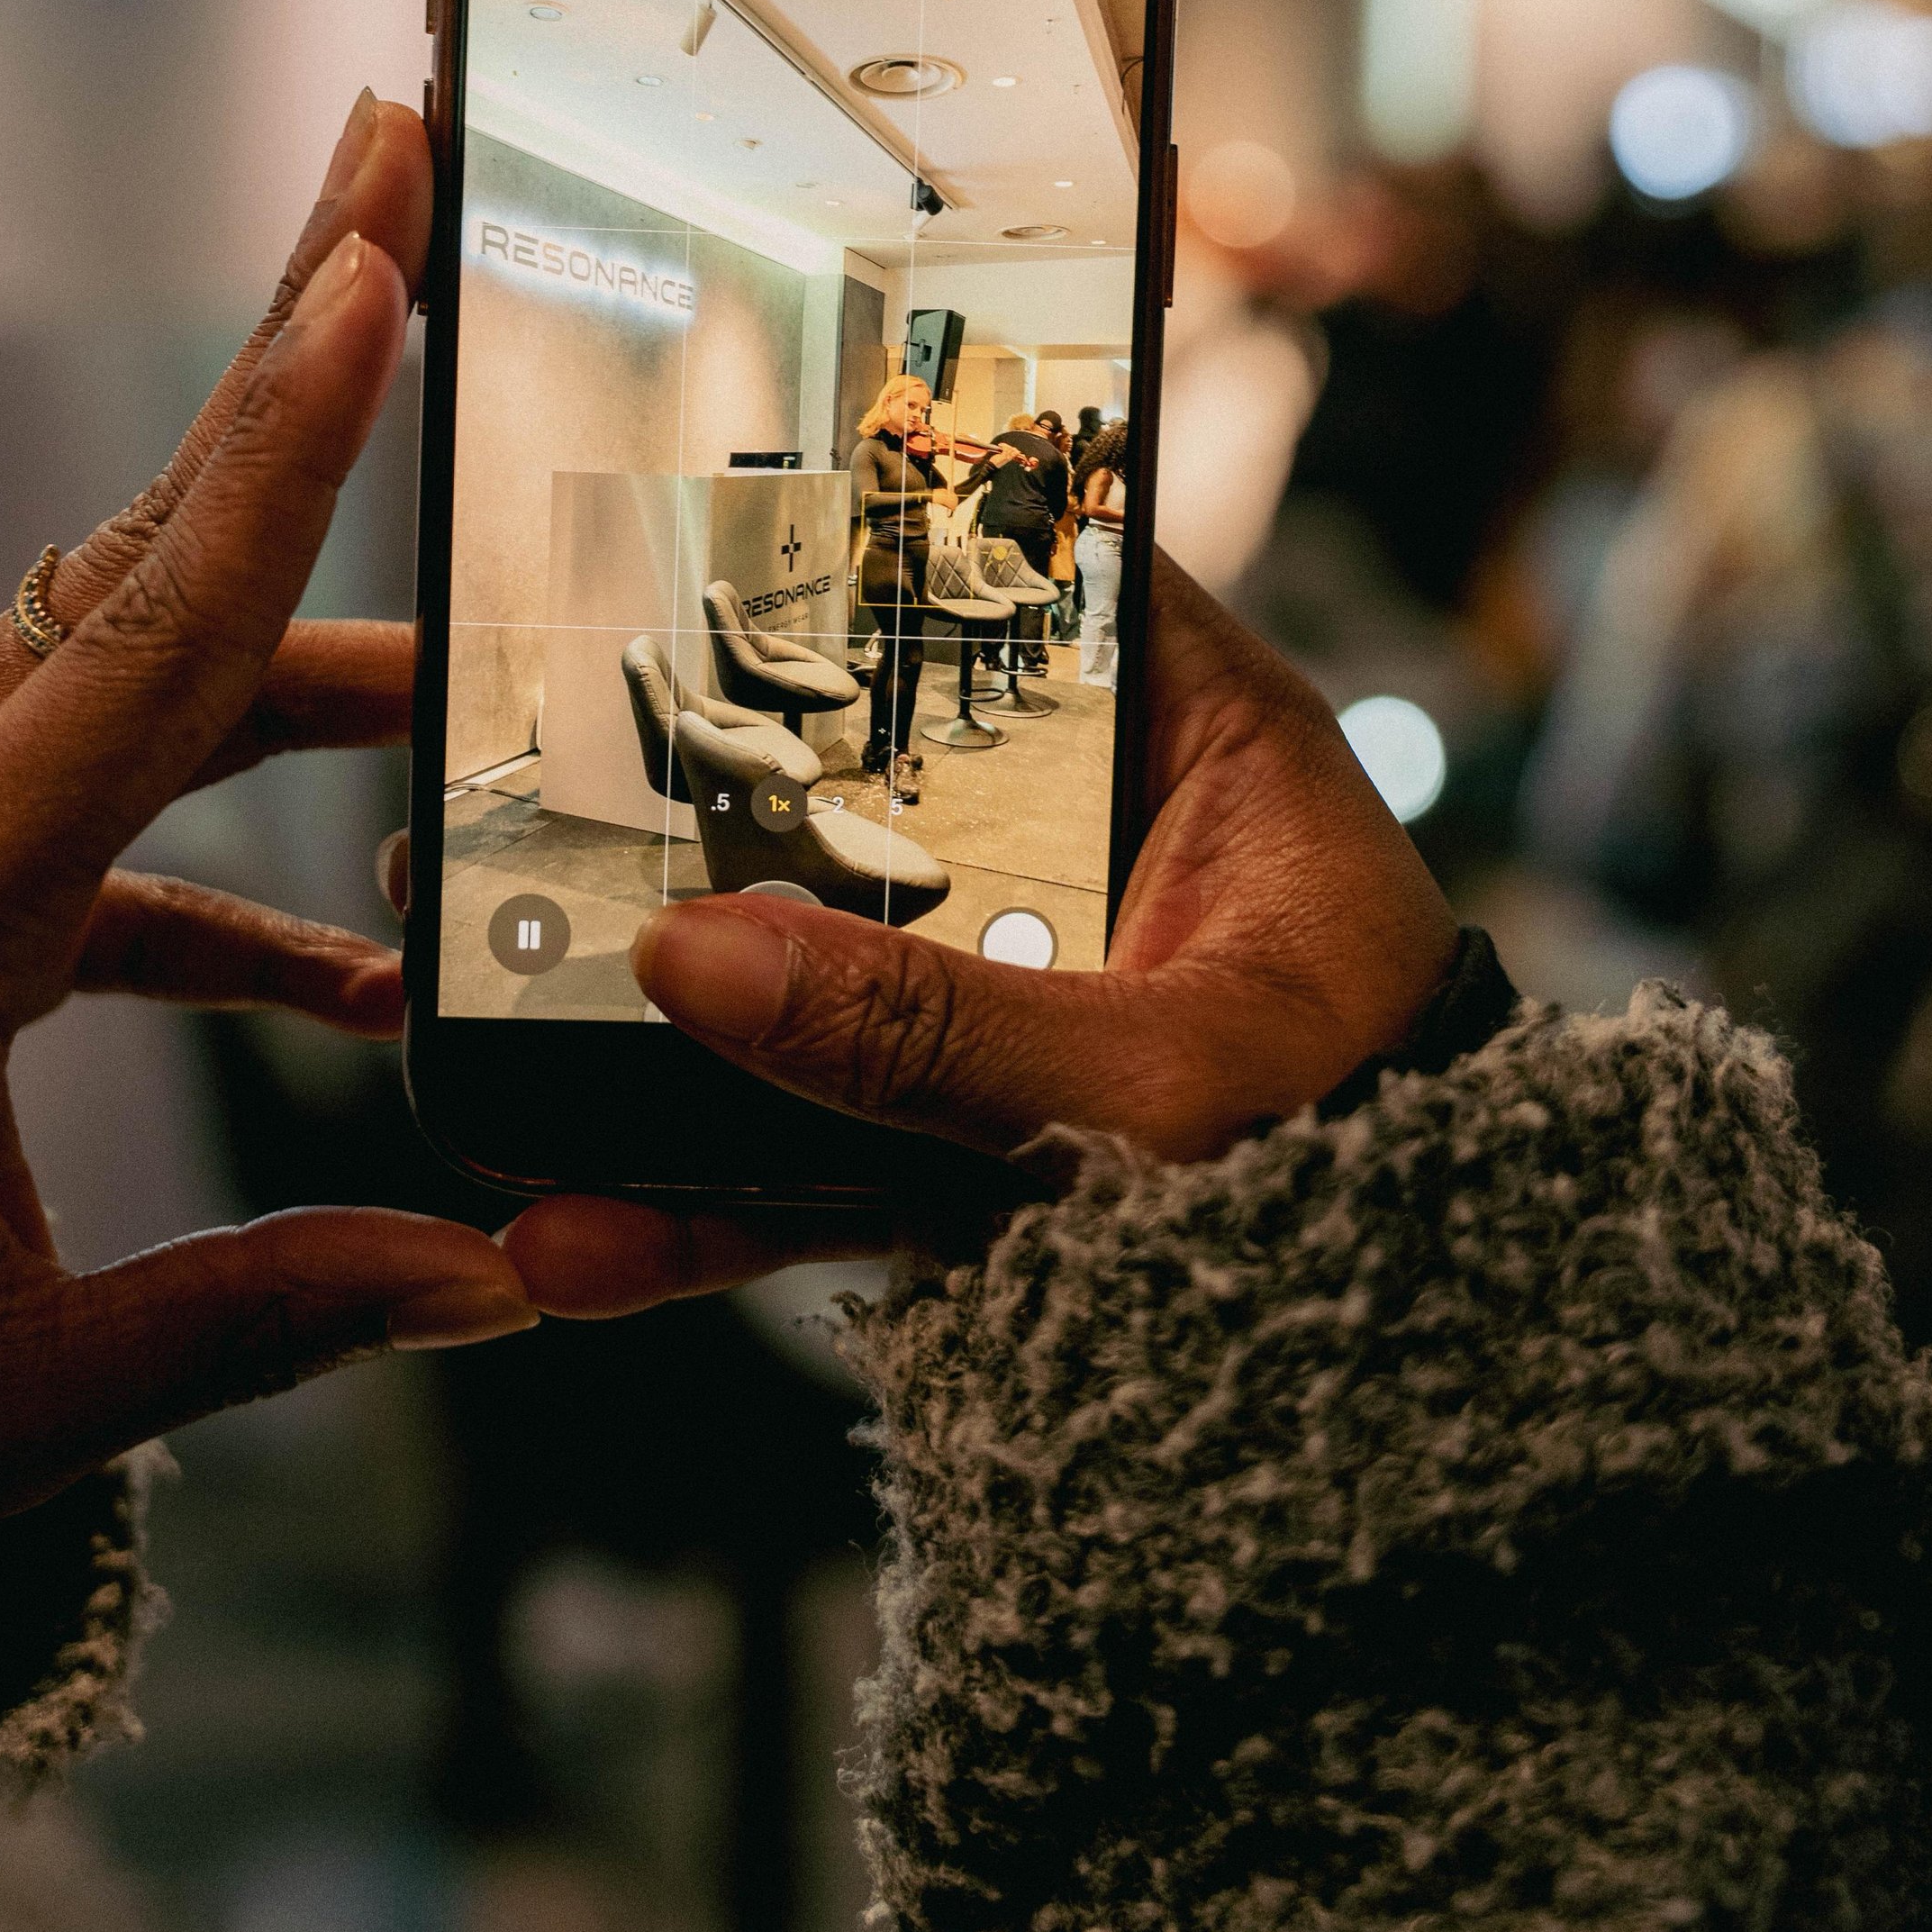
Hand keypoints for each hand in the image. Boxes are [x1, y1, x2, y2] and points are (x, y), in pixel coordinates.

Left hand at [0, 92, 533, 1558]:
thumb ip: (257, 1320)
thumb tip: (488, 1275)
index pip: (157, 630)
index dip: (290, 440)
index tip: (373, 264)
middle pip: (143, 554)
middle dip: (288, 364)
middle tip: (392, 176)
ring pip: (127, 668)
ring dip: (302, 659)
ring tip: (464, 654)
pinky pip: (90, 818)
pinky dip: (226, 867)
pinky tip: (345, 968)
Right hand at [502, 554, 1457, 1315]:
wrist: (1461, 1395)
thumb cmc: (1394, 1173)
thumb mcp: (1166, 1087)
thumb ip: (939, 1033)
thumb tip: (690, 955)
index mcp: (1187, 741)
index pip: (1010, 577)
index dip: (849, 548)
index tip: (667, 536)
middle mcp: (1087, 846)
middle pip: (851, 780)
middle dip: (671, 804)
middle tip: (490, 786)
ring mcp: (1016, 998)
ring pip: (806, 975)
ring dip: (644, 1014)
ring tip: (471, 1018)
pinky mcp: (974, 1147)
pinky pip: (816, 1156)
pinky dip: (703, 1203)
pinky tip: (573, 1240)